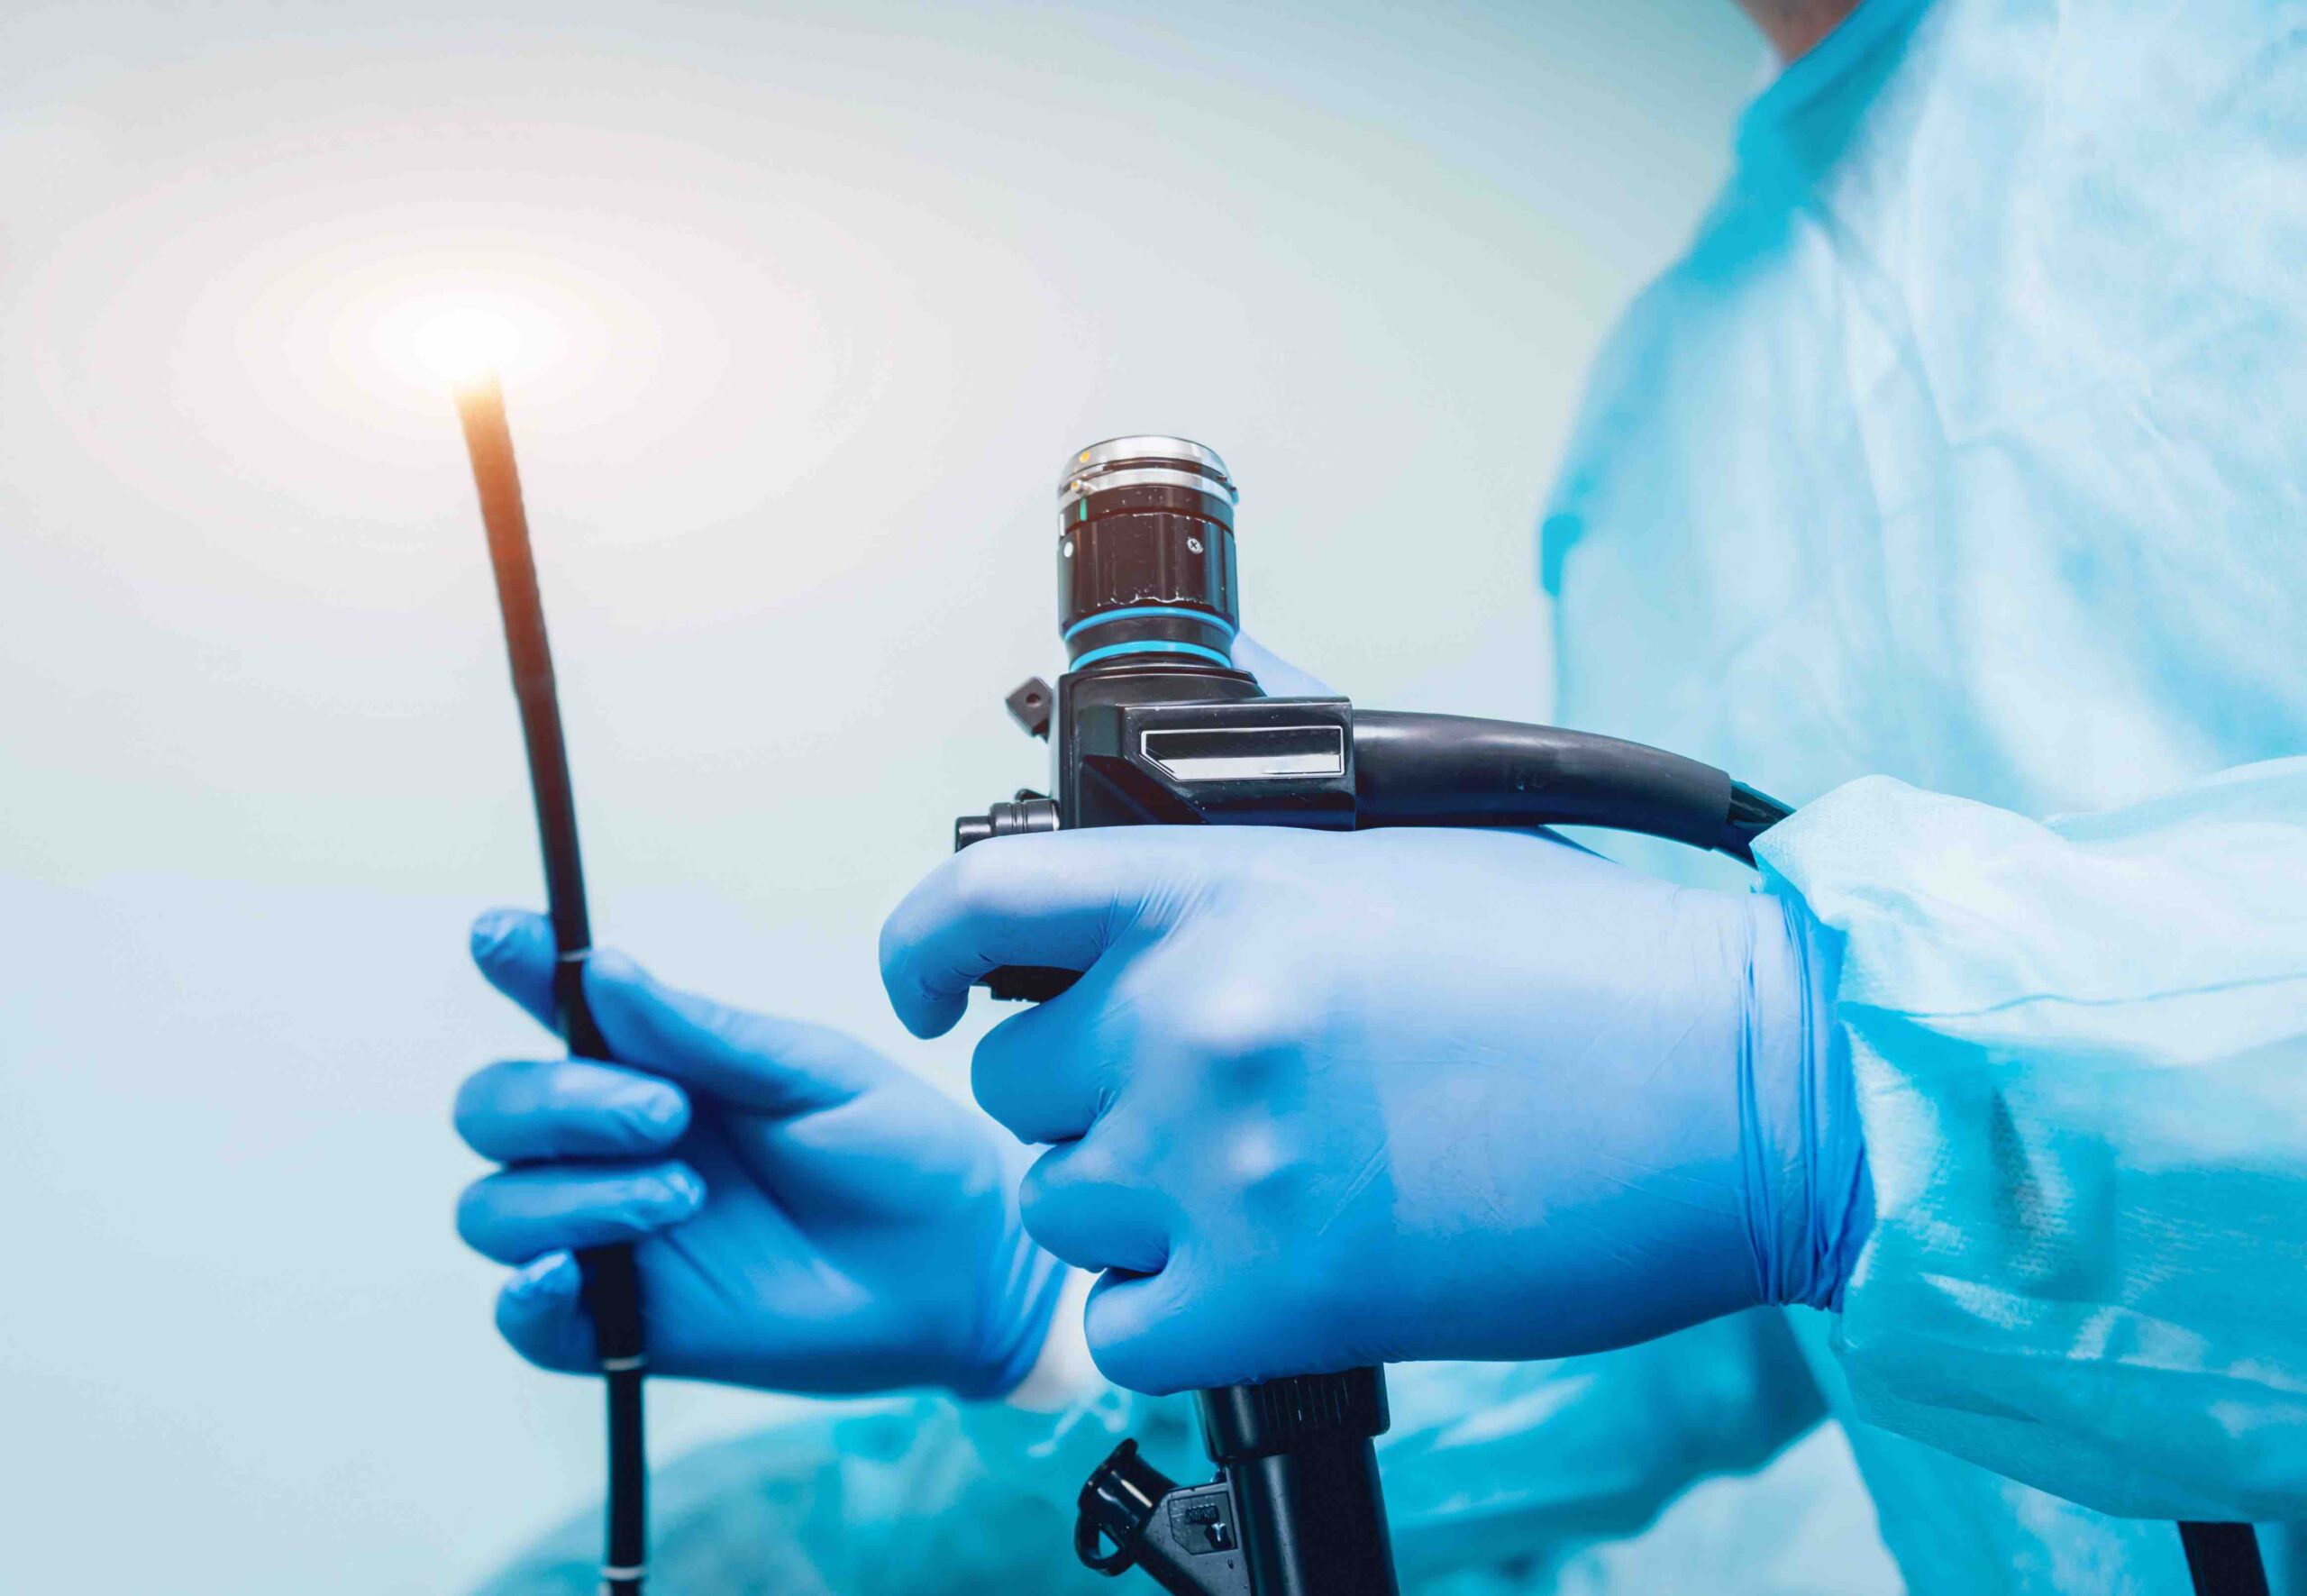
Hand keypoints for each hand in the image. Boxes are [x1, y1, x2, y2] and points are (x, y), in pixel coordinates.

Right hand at [454, 910, 1063, 1397]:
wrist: (965, 1265)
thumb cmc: (898, 1151)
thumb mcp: (813, 1074)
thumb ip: (704, 1034)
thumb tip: (600, 972)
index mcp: (655, 1063)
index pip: (552, 1005)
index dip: (513, 966)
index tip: (503, 937)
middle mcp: (612, 1145)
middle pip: (493, 1109)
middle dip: (556, 1102)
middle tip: (668, 1112)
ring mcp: (614, 1235)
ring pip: (494, 1211)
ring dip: (569, 1195)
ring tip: (685, 1192)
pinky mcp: (628, 1325)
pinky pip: (527, 1322)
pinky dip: (524, 1298)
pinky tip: (566, 1274)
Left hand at [879, 826, 1868, 1394]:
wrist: (1740, 1088)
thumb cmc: (1587, 957)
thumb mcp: (1407, 822)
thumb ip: (1254, 763)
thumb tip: (1145, 690)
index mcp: (1216, 885)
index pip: (969, 907)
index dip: (915, 957)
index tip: (920, 992)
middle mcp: (1192, 1015)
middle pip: (1017, 1080)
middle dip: (1089, 1092)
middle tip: (1206, 1101)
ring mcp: (1221, 1163)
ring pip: (1061, 1205)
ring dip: (1134, 1206)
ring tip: (1263, 1185)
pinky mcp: (1274, 1301)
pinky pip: (1120, 1332)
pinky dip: (1172, 1316)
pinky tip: (1261, 1278)